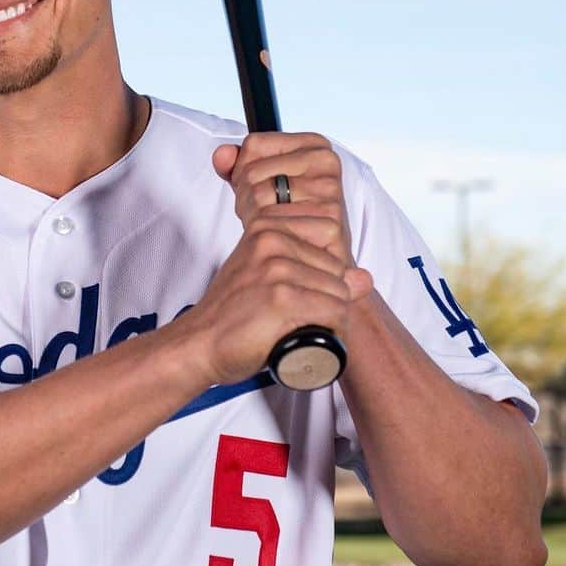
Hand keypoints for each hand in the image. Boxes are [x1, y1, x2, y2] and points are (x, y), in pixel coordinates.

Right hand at [182, 132, 372, 385]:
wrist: (201, 342)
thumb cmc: (234, 312)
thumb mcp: (269, 275)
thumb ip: (312, 267)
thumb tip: (364, 277)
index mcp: (266, 224)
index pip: (331, 231)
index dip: (326, 266)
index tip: (299, 285)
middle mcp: (270, 238)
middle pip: (339, 267)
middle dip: (330, 296)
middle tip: (297, 314)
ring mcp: (275, 266)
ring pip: (340, 293)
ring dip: (331, 318)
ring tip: (299, 327)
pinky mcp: (280, 297)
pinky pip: (333, 312)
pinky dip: (329, 331)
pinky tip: (307, 336)